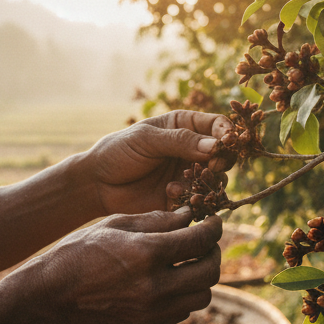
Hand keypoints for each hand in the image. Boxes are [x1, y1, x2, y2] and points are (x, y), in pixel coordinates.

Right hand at [28, 208, 222, 323]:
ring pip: (203, 296)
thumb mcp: (117, 224)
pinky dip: (185, 295)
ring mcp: (153, 311)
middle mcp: (154, 286)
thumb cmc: (83, 251)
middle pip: (210, 272)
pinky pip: (184, 311)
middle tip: (206, 243)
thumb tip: (192, 215)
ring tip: (189, 263)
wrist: (53, 294)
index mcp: (146, 254)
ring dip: (202, 278)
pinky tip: (170, 281)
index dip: (214, 228)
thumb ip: (159, 220)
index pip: (201, 241)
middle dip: (213, 253)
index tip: (214, 222)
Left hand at [87, 110, 232, 215]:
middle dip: (223, 160)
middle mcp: (192, 149)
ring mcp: (189, 174)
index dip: (226, 133)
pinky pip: (202, 199)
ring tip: (181, 182)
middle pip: (224, 153)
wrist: (97, 185)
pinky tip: (171, 194)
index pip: (217, 125)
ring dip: (206, 181)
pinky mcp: (184, 197)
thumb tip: (216, 146)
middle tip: (213, 166)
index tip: (225, 144)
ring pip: (217, 178)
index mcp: (184, 126)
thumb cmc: (118, 152)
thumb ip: (181, 141)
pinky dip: (193, 198)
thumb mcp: (147, 139)